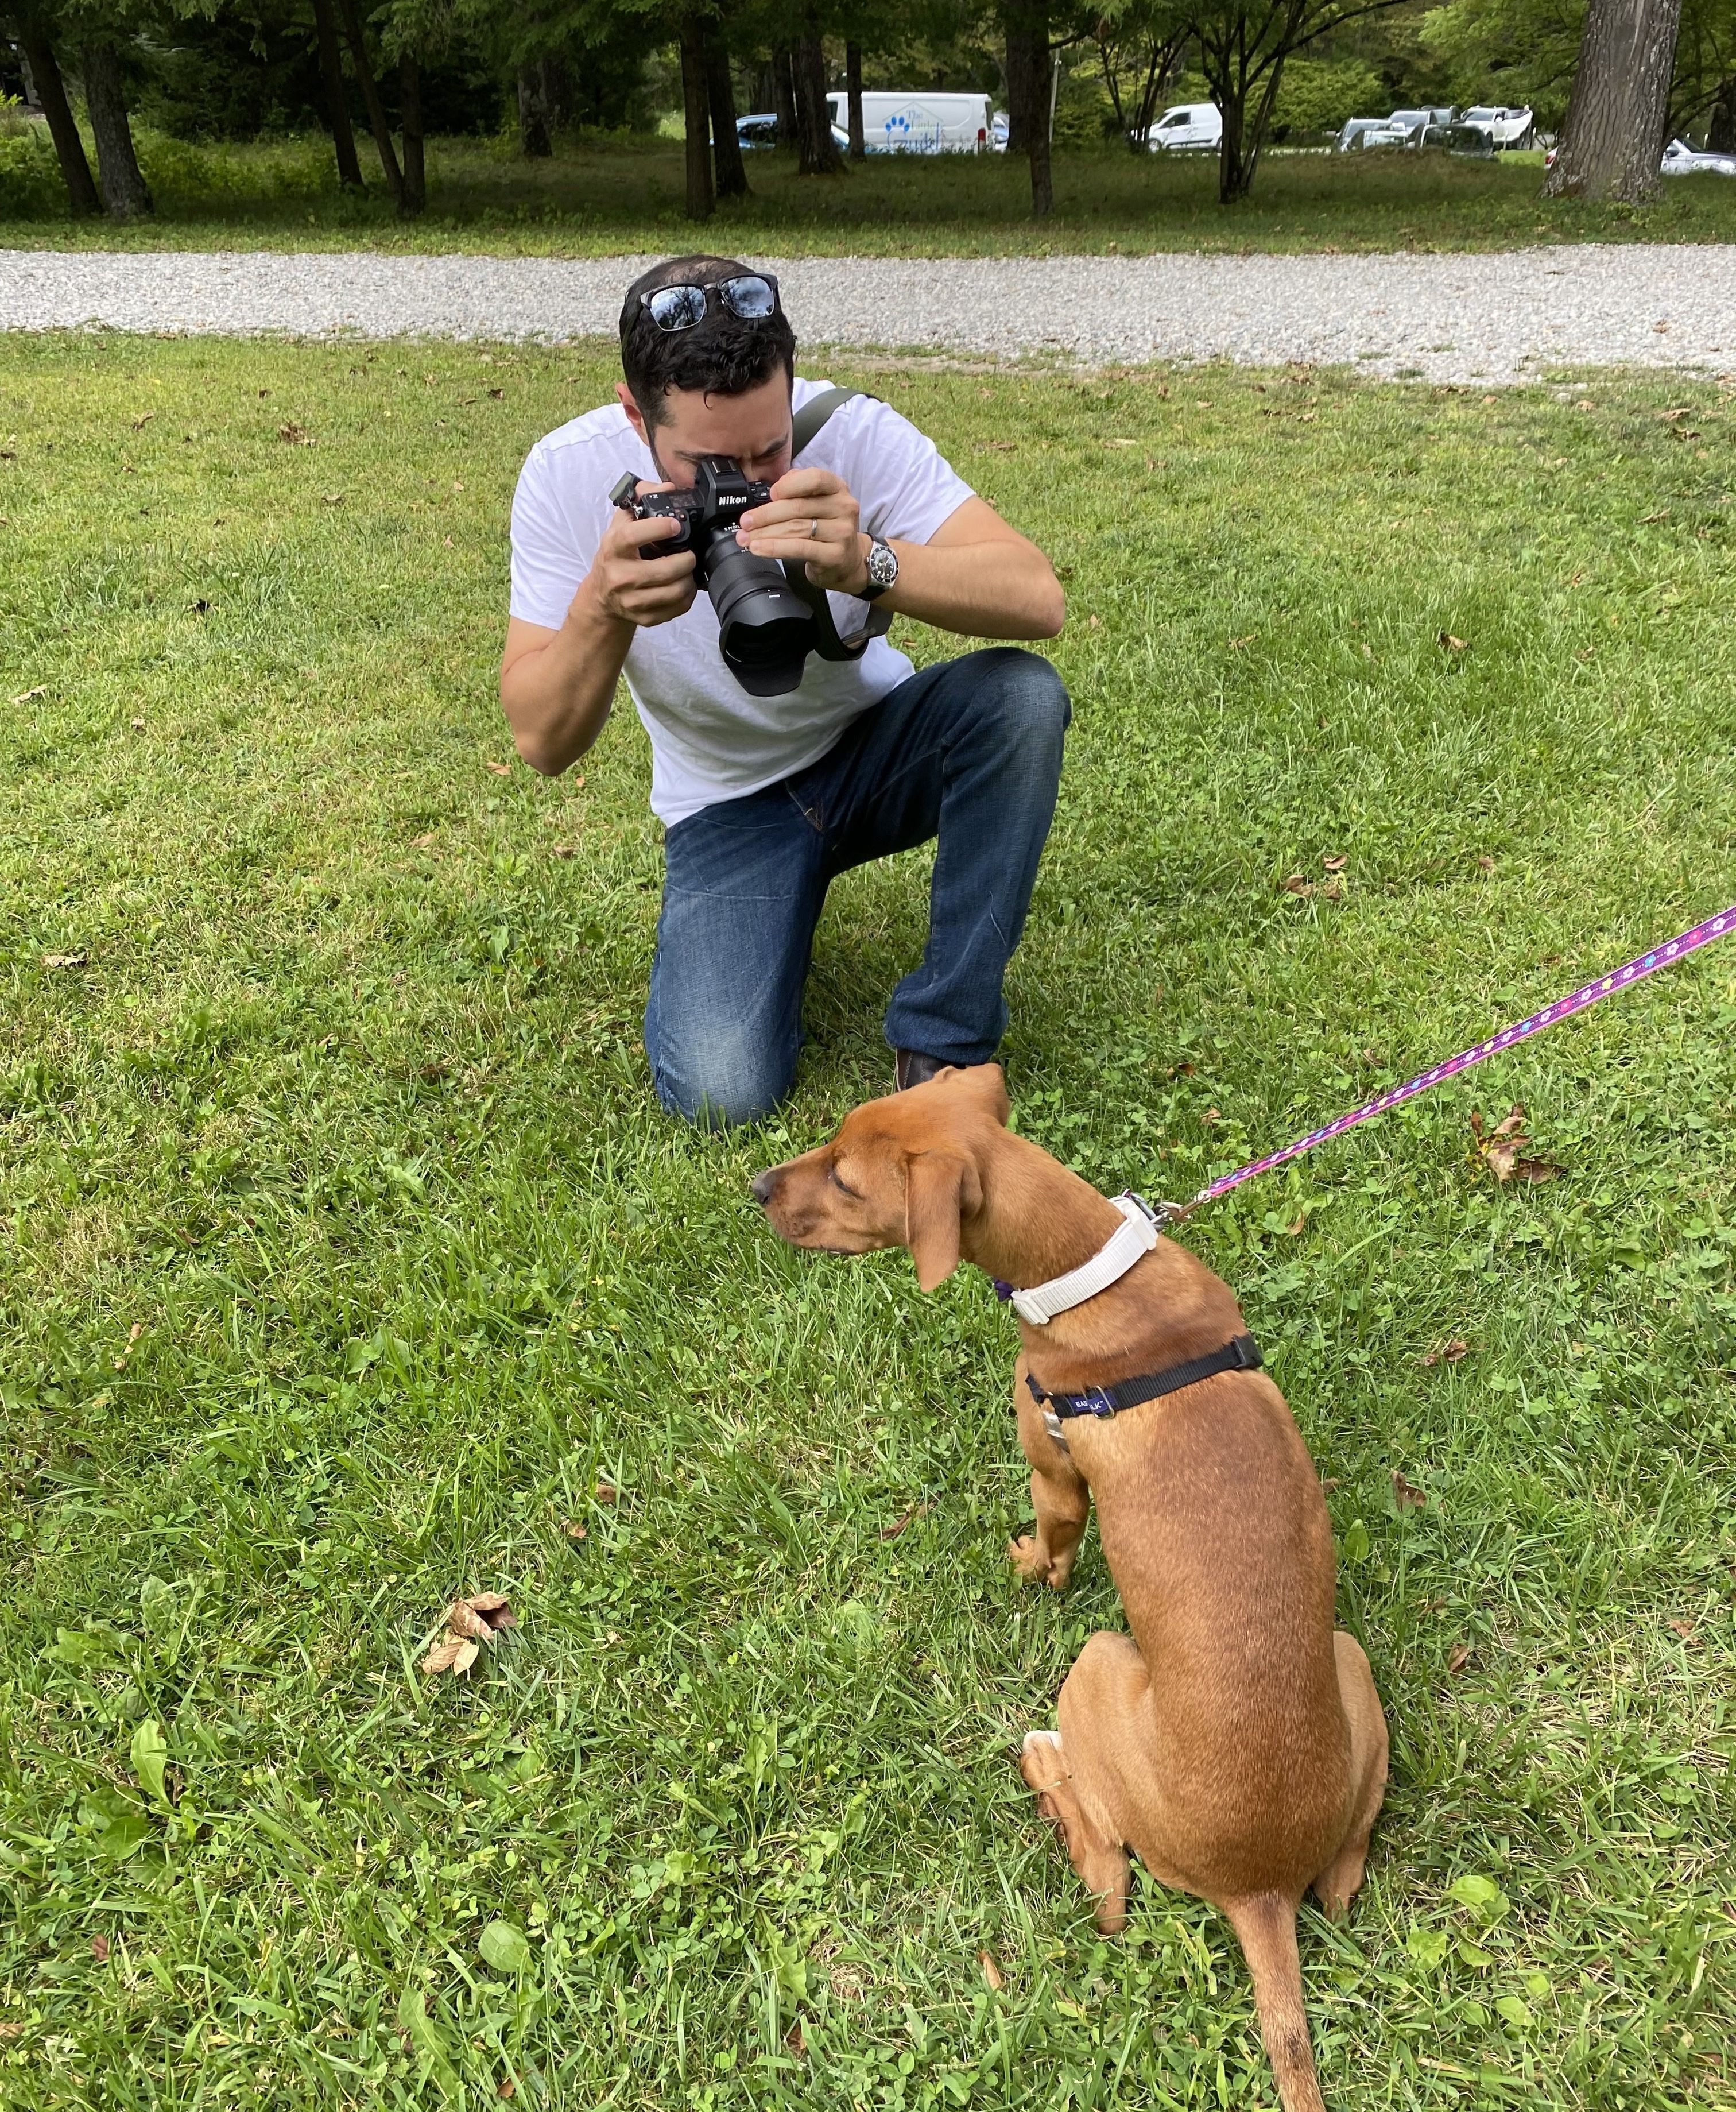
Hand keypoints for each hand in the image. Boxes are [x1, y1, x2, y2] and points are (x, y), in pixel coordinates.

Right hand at [578, 484, 697, 629]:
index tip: (675, 524)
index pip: (632, 536)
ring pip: (673, 592)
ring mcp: (631, 601)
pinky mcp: (644, 618)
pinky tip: (685, 586)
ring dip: (689, 579)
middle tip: (690, 553)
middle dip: (685, 560)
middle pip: (662, 571)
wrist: (602, 595)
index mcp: (613, 549)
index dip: (656, 528)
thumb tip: (667, 487)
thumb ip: (641, 500)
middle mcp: (619, 577)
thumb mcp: (621, 524)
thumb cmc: (615, 555)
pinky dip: (687, 597)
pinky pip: (675, 609)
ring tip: (689, 569)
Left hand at [738, 467, 868, 594]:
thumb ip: (798, 487)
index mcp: (837, 488)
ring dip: (765, 533)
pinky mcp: (834, 555)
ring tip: (745, 538)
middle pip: (798, 507)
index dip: (789, 485)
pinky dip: (775, 548)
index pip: (815, 478)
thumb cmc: (827, 528)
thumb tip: (775, 488)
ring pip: (795, 529)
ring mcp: (841, 532)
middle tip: (745, 522)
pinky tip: (759, 548)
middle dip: (765, 515)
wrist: (848, 561)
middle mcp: (843, 507)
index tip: (771, 494)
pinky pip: (799, 548)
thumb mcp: (818, 501)